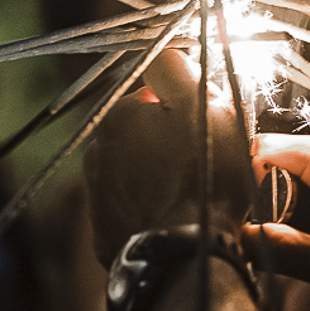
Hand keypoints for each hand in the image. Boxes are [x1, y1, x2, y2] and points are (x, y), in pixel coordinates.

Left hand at [84, 50, 254, 265]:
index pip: (157, 96)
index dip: (190, 109)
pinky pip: (135, 207)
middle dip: (173, 143)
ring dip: (163, 176)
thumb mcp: (205, 106)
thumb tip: (168, 53)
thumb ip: (180, 69)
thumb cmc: (201, 178)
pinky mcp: (104, 230)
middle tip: (208, 164)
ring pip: (140, 171)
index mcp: (120, 116)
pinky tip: (178, 218)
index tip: (211, 128)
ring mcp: (98, 193)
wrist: (183, 257)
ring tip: (194, 196)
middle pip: (146, 134)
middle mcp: (99, 150)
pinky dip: (154, 208)